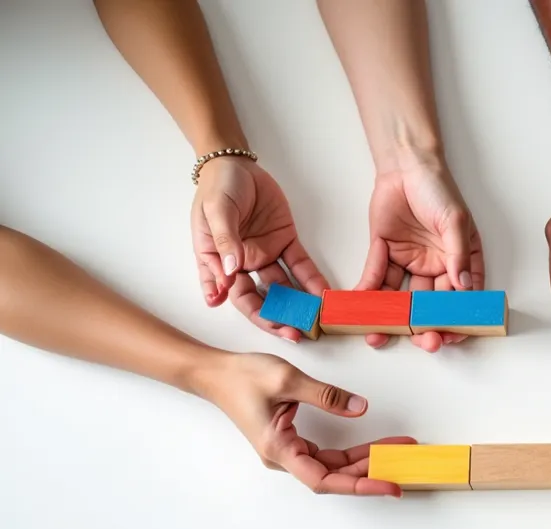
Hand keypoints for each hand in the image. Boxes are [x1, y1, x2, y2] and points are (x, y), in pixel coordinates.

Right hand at [193, 157, 328, 341]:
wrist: (235, 164)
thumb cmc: (217, 188)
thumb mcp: (216, 212)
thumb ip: (225, 241)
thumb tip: (230, 273)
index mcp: (220, 263)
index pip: (239, 296)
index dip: (257, 314)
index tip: (276, 327)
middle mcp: (243, 265)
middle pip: (263, 298)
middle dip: (280, 318)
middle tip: (300, 333)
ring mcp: (266, 254)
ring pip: (284, 286)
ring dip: (299, 304)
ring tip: (318, 320)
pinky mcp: (285, 241)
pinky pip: (300, 265)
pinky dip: (312, 280)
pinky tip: (325, 294)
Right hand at [197, 352, 414, 495]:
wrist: (215, 373)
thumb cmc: (243, 377)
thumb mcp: (288, 379)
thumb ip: (327, 395)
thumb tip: (361, 408)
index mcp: (279, 449)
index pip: (326, 479)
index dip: (360, 485)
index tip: (389, 484)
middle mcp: (284, 456)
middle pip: (334, 474)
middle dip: (370, 469)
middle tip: (403, 459)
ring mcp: (288, 450)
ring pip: (332, 465)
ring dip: (363, 460)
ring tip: (395, 449)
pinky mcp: (291, 441)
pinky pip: (326, 453)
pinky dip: (351, 451)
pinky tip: (372, 446)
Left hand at [359, 151, 484, 351]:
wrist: (406, 165)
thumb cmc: (438, 189)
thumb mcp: (455, 221)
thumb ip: (458, 255)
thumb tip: (465, 287)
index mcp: (460, 262)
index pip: (461, 298)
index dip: (458, 320)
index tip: (451, 337)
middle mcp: (436, 267)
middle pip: (430, 305)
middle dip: (425, 327)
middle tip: (423, 342)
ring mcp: (409, 263)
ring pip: (400, 299)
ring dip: (390, 318)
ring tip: (379, 334)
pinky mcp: (384, 254)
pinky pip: (375, 279)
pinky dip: (366, 294)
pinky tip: (359, 309)